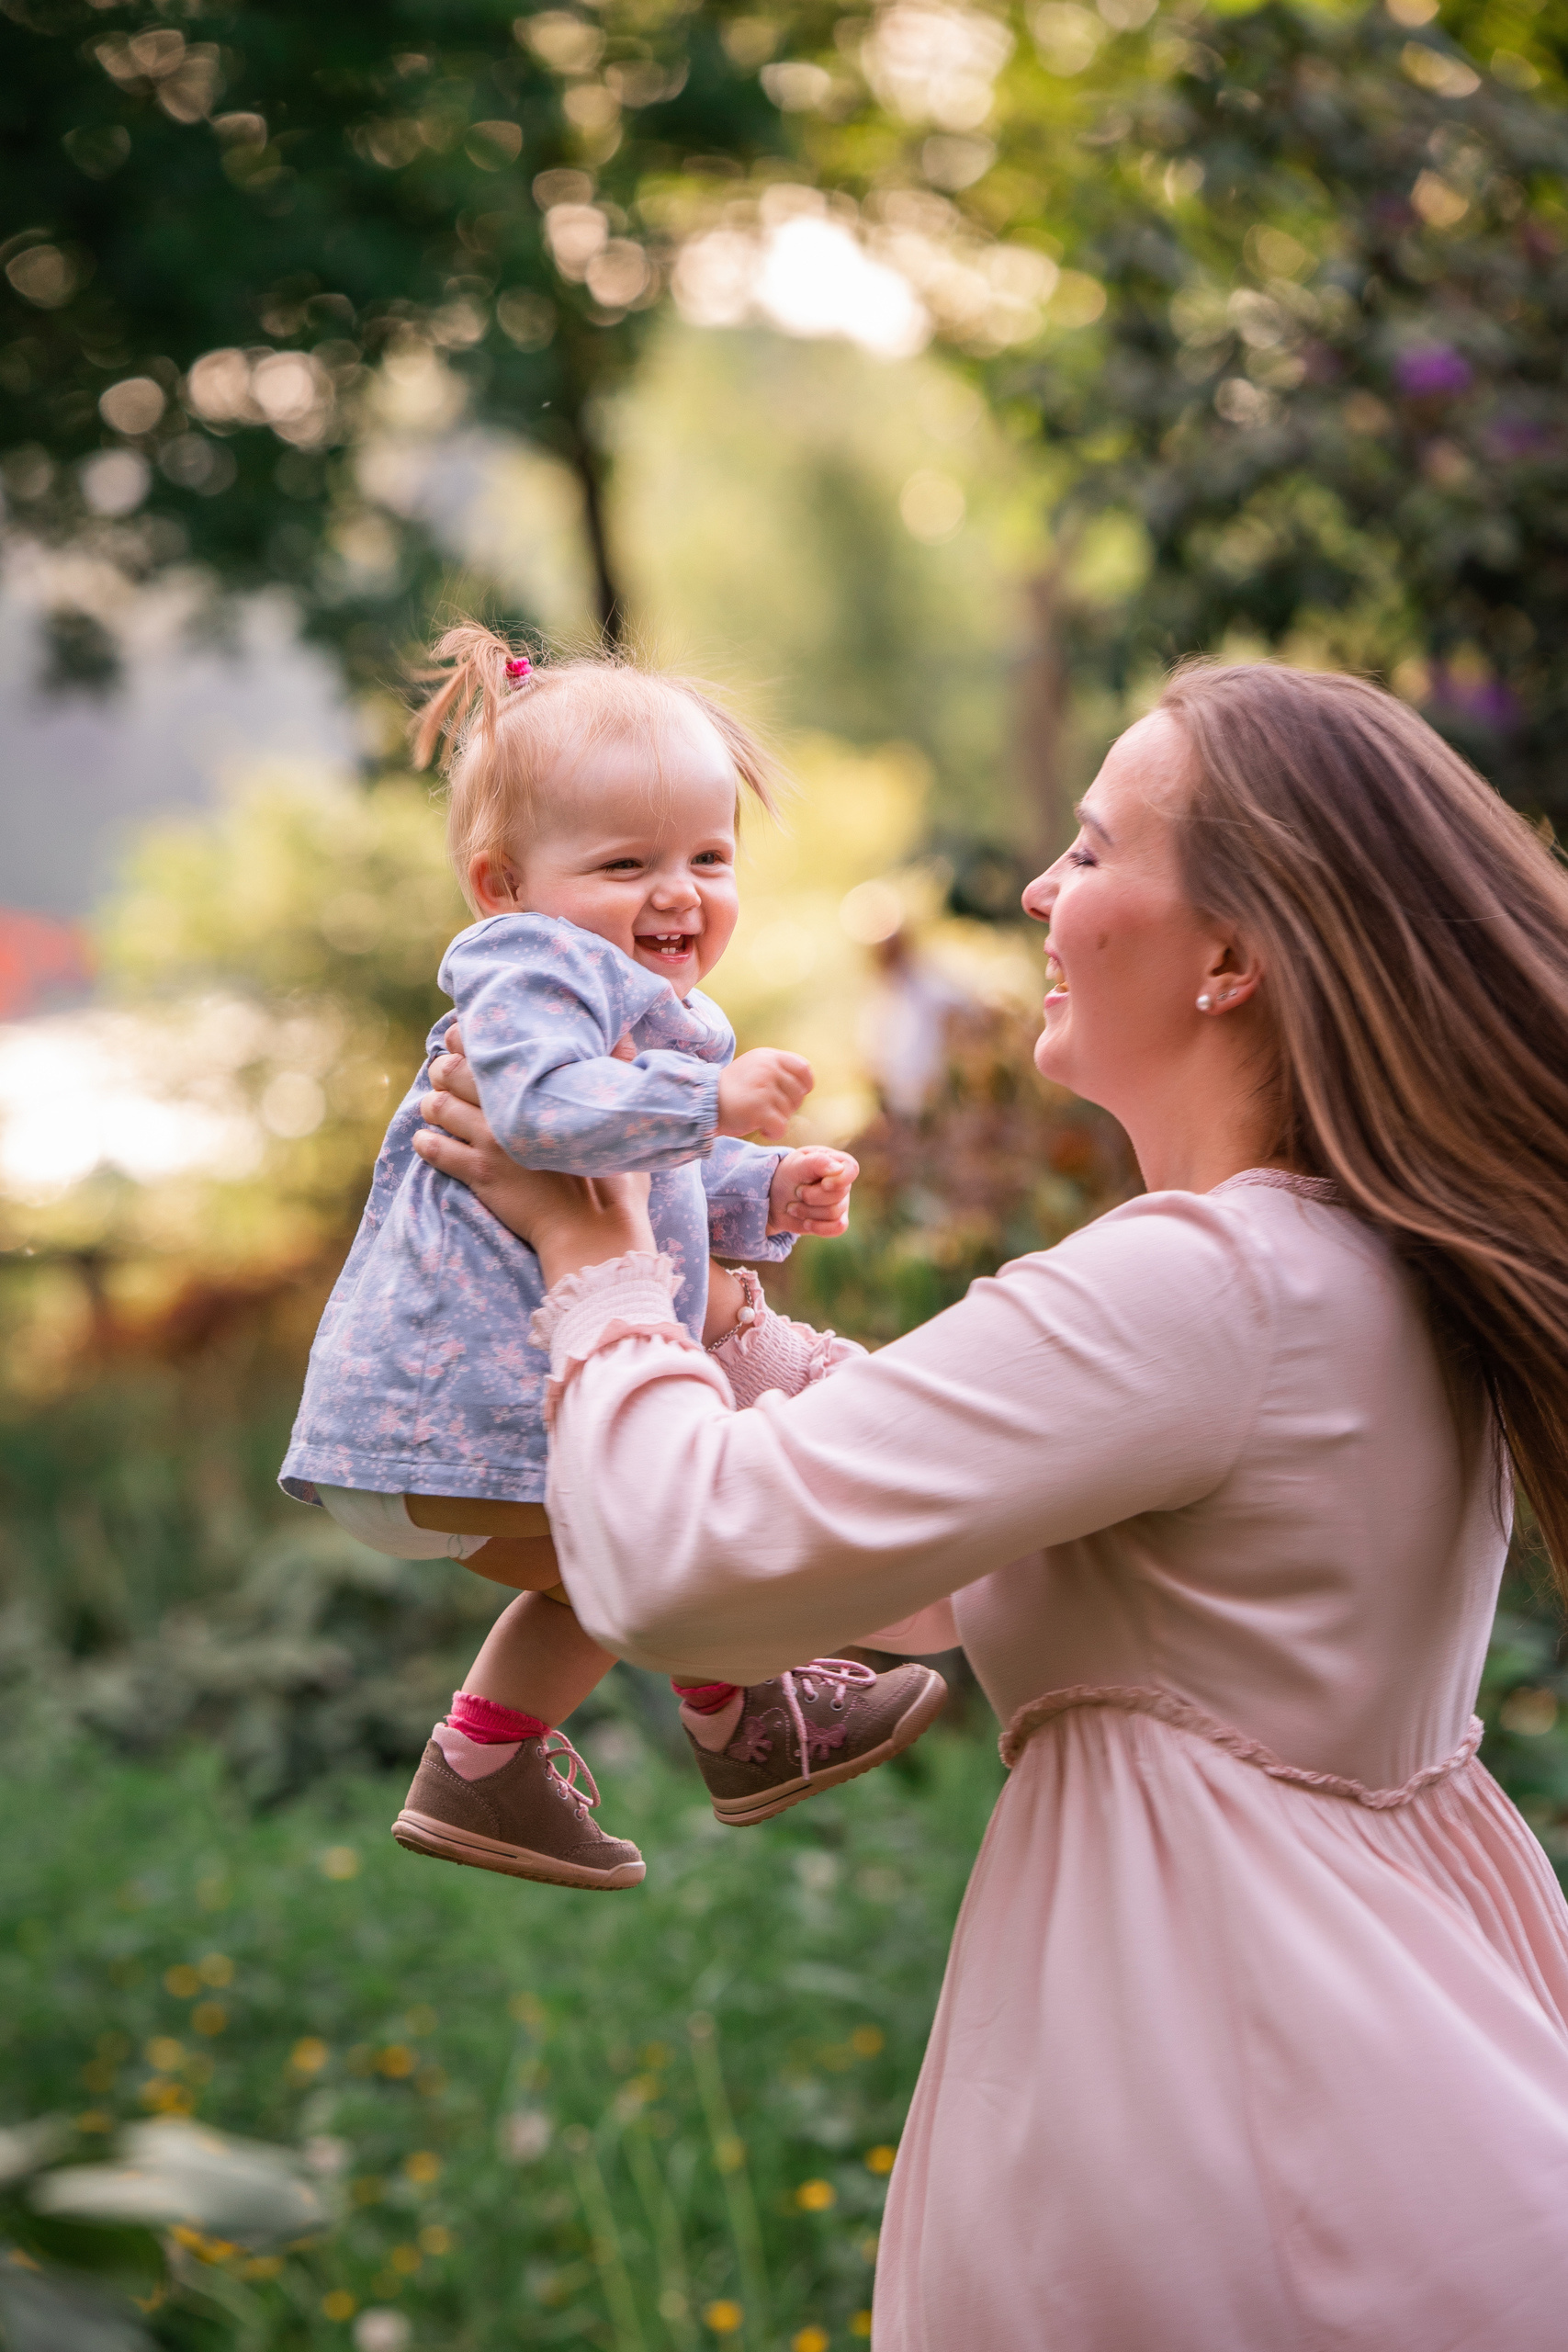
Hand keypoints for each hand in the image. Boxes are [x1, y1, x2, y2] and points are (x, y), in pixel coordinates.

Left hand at [413, 1060, 653, 1286]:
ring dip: (432, 1104)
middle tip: (445, 1073)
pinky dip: (426, 1142)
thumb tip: (627, 1040)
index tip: (464, 1039)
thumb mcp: (621, 1114)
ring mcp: (490, 1141)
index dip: (469, 1039)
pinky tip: (427, 1140)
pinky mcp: (479, 1174)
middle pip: (453, 1071)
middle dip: (443, 1069)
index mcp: (539, 1087)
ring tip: (436, 1107)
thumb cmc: (614, 1176)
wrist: (593, 1229)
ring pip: (439, 1107)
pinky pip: (436, 1150)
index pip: (490, 1049)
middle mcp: (509, 1108)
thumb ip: (617, 1070)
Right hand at [716, 1048, 812, 1140]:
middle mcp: (768, 1069)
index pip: (803, 1068)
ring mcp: (764, 1088)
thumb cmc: (733, 1089)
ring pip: (790, 1112)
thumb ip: (778, 1069)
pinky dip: (773, 1133)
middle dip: (789, 1106)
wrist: (705, 1101)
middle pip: (798, 1094)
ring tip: (759, 1117)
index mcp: (769, 1057)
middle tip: (769, 1109)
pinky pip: (781, 1126)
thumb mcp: (755, 1066)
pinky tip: (762, 1129)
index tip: (799, 1094)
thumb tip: (806, 1084)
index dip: (805, 1084)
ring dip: (778, 1119)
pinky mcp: (759, 1109)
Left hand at [768, 1146, 858, 1237]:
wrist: (775, 1199)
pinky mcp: (836, 1221)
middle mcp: (843, 1183)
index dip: (839, 1180)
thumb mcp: (796, 1165)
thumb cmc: (787, 1176)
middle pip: (839, 1195)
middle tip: (797, 1191)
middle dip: (812, 1196)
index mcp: (837, 1162)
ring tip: (793, 1206)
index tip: (823, 1184)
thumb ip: (817, 1162)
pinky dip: (819, 1227)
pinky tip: (806, 1222)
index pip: (851, 1169)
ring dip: (807, 1211)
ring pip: (834, 1213)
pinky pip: (837, 1228)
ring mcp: (841, 1203)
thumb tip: (839, 1169)